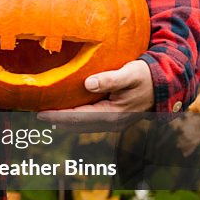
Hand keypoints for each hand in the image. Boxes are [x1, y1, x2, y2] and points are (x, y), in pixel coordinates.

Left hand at [37, 59, 153, 126]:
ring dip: (64, 121)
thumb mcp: (129, 74)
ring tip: (46, 115)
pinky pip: (88, 120)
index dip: (58, 116)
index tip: (40, 113)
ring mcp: (112, 122)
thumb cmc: (145, 76)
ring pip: (82, 124)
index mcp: (113, 114)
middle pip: (77, 124)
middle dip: (57, 120)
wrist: (164, 84)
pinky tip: (65, 112)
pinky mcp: (113, 117)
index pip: (79, 117)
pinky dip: (74, 117)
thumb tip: (88, 84)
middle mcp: (111, 122)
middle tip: (35, 114)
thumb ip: (110, 79)